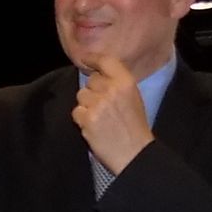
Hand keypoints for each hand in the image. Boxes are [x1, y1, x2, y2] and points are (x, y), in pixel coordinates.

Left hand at [73, 53, 152, 173]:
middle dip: (93, 91)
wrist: (134, 153)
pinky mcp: (88, 119)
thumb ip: (117, 84)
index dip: (93, 58)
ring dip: (86, 105)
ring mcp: (98, 104)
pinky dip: (82, 119)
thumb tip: (97, 74)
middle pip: (90, 81)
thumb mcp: (133, 98)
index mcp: (126, 82)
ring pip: (81, 96)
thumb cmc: (135, 127)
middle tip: (103, 106)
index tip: (85, 58)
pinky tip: (94, 127)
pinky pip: (76, 112)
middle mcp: (112, 90)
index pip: (106, 61)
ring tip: (100, 118)